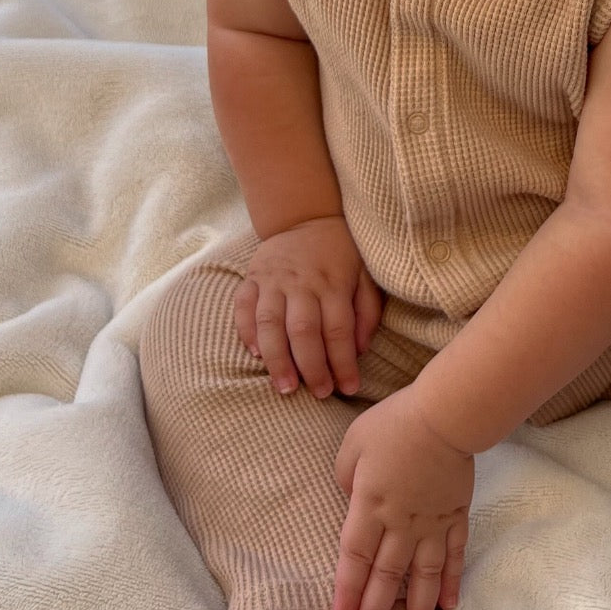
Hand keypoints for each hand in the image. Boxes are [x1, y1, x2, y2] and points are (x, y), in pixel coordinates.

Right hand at [234, 217, 383, 397]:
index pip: (339, 330)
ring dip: (277, 359)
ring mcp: (274, 279)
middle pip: (304, 331)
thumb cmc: (342, 253)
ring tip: (285, 387)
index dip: (344, 363)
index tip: (349, 388)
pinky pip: (244, 306)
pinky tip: (255, 354)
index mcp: (333, 283)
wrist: (307, 215)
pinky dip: (246, 331)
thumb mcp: (366, 275)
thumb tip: (359, 350)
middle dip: (311, 368)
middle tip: (318, 394)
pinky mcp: (253, 277)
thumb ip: (367, 312)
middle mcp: (302, 283)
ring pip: (270, 323)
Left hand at [333, 385, 472, 609]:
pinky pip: (453, 557)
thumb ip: (346, 477)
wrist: (447, 414)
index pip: (354, 558)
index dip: (346, 591)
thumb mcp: (353, 444)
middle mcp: (400, 524)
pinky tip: (447, 608)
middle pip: (385, 578)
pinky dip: (450, 582)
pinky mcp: (456, 517)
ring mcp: (432, 524)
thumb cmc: (395, 423)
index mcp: (370, 506)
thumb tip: (350, 498)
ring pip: (422, 578)